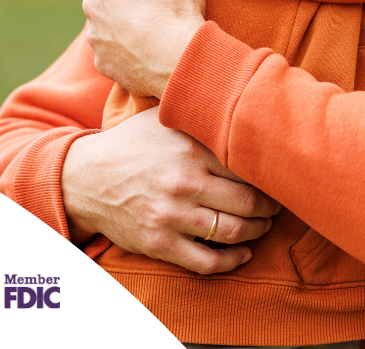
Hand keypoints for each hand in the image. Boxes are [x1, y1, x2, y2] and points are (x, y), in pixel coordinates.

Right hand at [61, 108, 279, 273]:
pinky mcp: (159, 243)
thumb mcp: (163, 120)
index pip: (245, 165)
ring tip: (263, 226)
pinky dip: (232, 262)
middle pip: (247, 202)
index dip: (269, 173)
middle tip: (278, 205)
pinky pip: (207, 261)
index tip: (279, 175)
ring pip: (232, 233)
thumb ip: (198, 116)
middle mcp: (183, 183)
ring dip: (256, 233)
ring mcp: (171, 216)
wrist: (86, 177)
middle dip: (270, 208)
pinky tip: (243, 253)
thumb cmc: (131, 144)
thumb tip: (240, 102)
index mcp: (189, 149)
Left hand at [83, 0, 206, 97]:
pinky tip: (149, 44)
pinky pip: (112, 45)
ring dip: (125, 12)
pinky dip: (126, 42)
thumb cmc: (177, 4)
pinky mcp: (104, 62)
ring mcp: (96, 35)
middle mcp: (93, 3)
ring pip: (108, 14)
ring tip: (155, 18)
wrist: (179, 61)